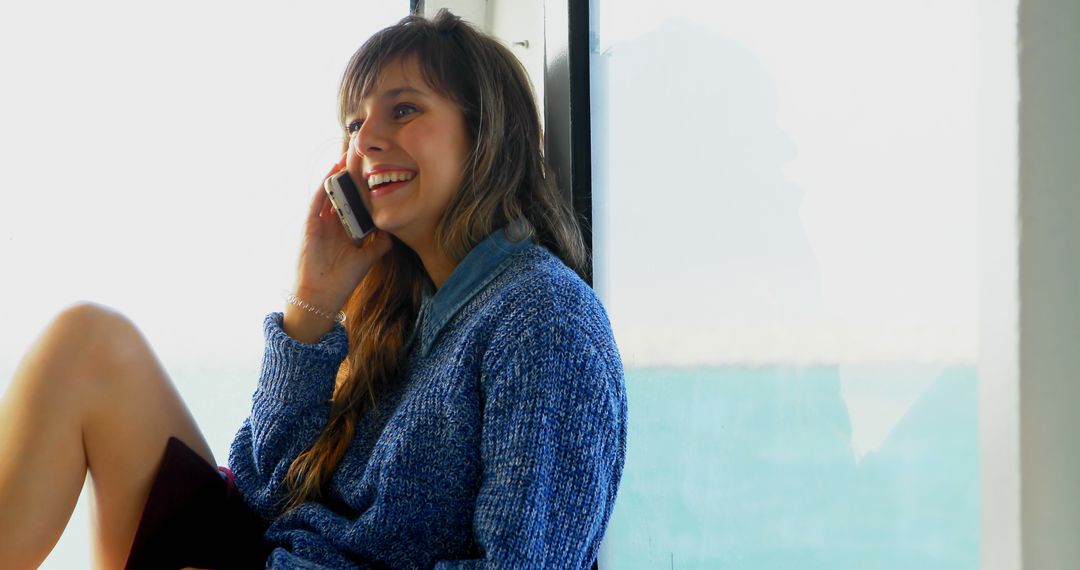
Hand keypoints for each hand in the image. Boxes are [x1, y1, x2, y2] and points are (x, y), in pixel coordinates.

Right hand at [285, 154, 391, 341]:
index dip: (361, 189)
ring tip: (346, 156)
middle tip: (359, 156)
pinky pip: (317, 201)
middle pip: (341, 194)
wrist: (322, 295)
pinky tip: (333, 172)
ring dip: (336, 175)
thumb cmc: (342, 280)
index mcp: (344, 231)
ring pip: (328, 193)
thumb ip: (379, 245)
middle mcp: (331, 224)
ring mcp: (319, 223)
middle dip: (349, 177)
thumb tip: (393, 231)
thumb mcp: (367, 258)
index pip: (354, 204)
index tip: (372, 173)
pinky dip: (324, 186)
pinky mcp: (309, 225)